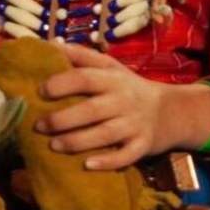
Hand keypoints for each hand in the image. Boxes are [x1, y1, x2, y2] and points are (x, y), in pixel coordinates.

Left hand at [36, 42, 209, 170]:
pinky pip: (125, 156)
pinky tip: (87, 165)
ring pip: (105, 134)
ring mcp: (134, 124)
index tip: (40, 91)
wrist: (170, 111)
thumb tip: (49, 44)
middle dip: (62, 119)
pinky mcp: (142, 145)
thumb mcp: (110, 67)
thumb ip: (81, 56)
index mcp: (112, 79)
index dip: (61, 84)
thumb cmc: (128, 88)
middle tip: (38, 126)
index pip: (85, 78)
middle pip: (91, 110)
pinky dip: (107, 161)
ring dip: (77, 142)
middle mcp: (123, 101)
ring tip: (53, 146)